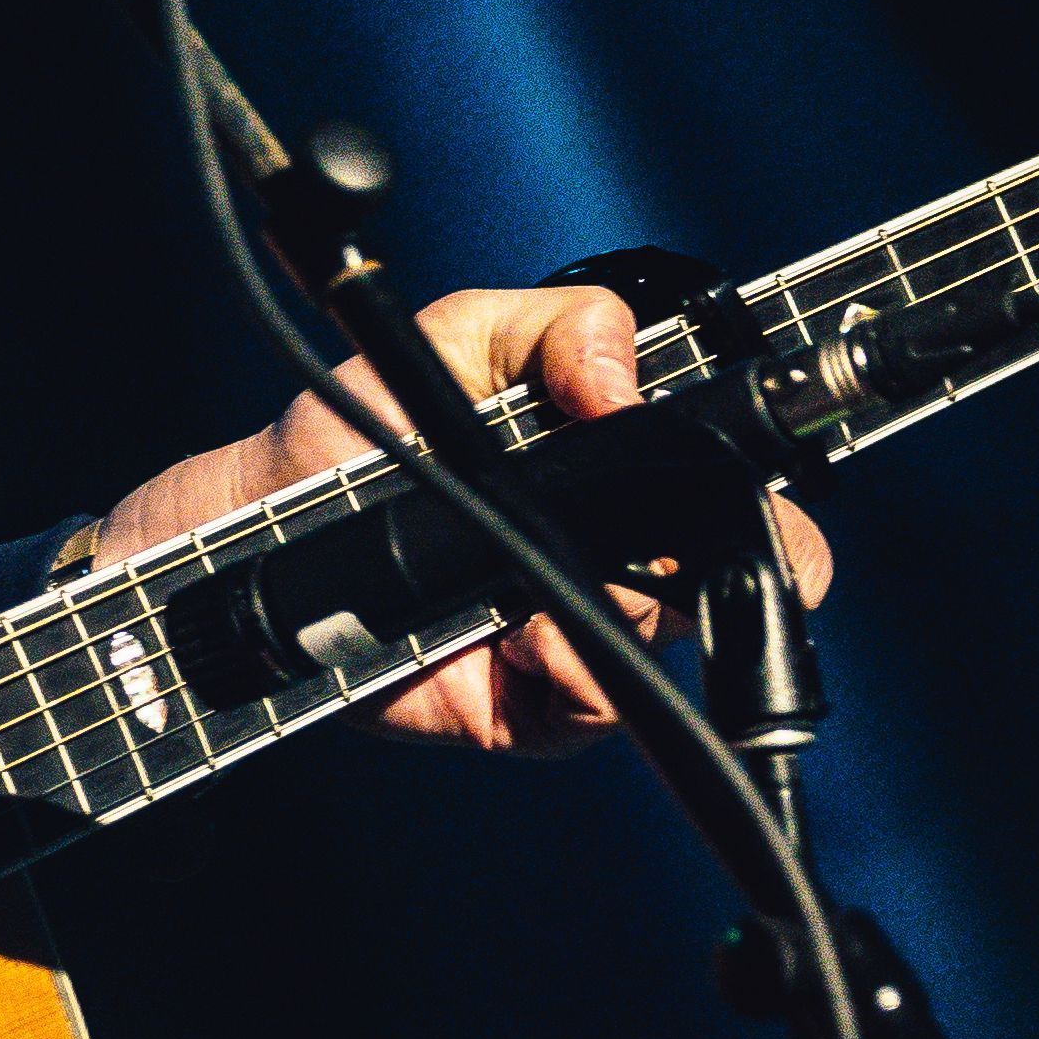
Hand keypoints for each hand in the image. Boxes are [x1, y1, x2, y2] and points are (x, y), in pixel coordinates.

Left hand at [80, 284, 832, 754]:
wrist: (266, 523)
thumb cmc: (361, 427)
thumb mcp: (457, 337)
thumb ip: (557, 328)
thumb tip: (623, 387)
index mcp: (622, 468)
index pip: (744, 492)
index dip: (773, 506)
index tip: (749, 498)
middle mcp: (623, 555)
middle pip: (748, 580)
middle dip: (737, 573)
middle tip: (657, 555)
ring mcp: (581, 632)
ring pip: (662, 645)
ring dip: (620, 618)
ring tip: (532, 597)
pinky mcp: (531, 706)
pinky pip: (590, 710)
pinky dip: (567, 678)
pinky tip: (513, 644)